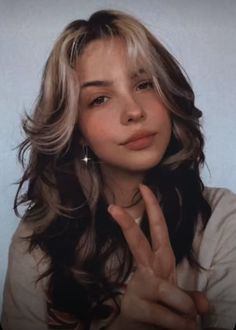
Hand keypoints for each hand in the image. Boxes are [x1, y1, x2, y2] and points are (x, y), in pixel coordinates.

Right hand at [108, 184, 207, 329]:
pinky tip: (183, 326)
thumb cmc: (159, 305)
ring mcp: (139, 287)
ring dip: (183, 306)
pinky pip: (166, 316)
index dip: (153, 207)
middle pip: (137, 242)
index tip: (144, 187)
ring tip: (190, 319)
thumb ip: (190, 296)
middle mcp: (148, 269)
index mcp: (160, 259)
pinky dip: (179, 324)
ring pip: (166, 290)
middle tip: (112, 208)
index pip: (157, 228)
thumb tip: (204, 303)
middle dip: (127, 224)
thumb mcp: (178, 297)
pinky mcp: (135, 308)